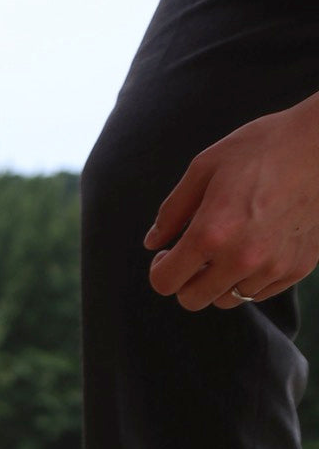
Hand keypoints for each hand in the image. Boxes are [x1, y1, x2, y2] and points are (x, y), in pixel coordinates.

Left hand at [145, 94, 318, 310]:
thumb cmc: (264, 148)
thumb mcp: (205, 167)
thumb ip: (173, 210)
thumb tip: (153, 242)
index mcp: (211, 233)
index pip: (166, 283)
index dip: (160, 270)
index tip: (168, 254)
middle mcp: (241, 258)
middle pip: (192, 300)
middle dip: (185, 281)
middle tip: (194, 255)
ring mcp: (271, 267)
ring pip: (227, 299)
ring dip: (219, 281)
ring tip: (228, 249)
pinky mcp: (295, 269)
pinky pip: (259, 292)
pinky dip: (249, 278)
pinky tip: (254, 247)